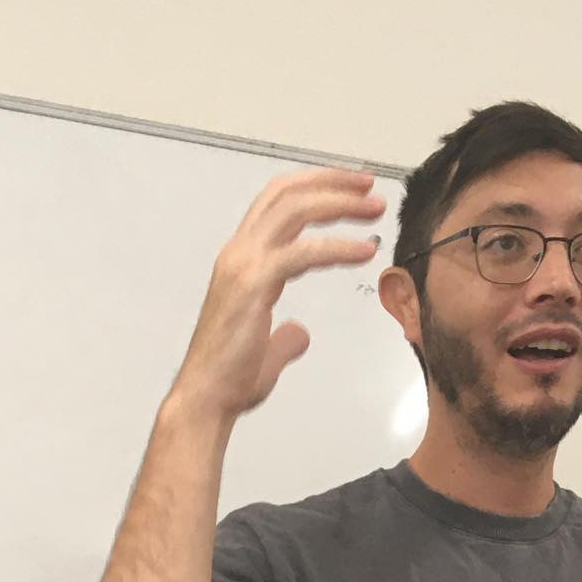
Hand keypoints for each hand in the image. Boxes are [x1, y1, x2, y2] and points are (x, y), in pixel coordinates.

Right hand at [171, 168, 386, 422]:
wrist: (206, 399)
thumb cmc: (229, 379)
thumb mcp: (265, 350)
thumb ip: (284, 337)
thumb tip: (300, 335)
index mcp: (241, 260)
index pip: (277, 202)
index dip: (315, 187)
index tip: (351, 189)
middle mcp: (239, 252)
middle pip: (287, 193)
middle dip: (332, 183)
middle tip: (370, 185)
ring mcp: (244, 264)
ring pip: (295, 210)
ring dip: (339, 204)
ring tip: (374, 209)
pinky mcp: (254, 284)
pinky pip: (303, 252)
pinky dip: (337, 246)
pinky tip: (364, 252)